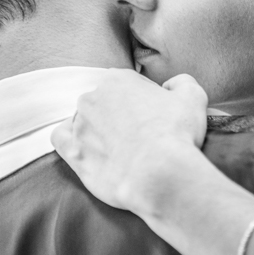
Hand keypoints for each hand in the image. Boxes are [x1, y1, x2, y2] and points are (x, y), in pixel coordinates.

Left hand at [52, 71, 208, 213]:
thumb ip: (182, 81)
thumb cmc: (177, 134)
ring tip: (116, 148)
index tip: (152, 119)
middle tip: (137, 136)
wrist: (160, 174)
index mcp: (117, 80)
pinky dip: (70, 139)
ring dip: (96, 129)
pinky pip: (60, 139)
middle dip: (117, 115)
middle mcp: (93, 97)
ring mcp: (80, 125)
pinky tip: (85, 148)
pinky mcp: (73, 153)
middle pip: (103, 102)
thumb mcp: (193, 97)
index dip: (140, 102)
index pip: (125, 86)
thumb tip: (170, 85)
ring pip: (82, 120)